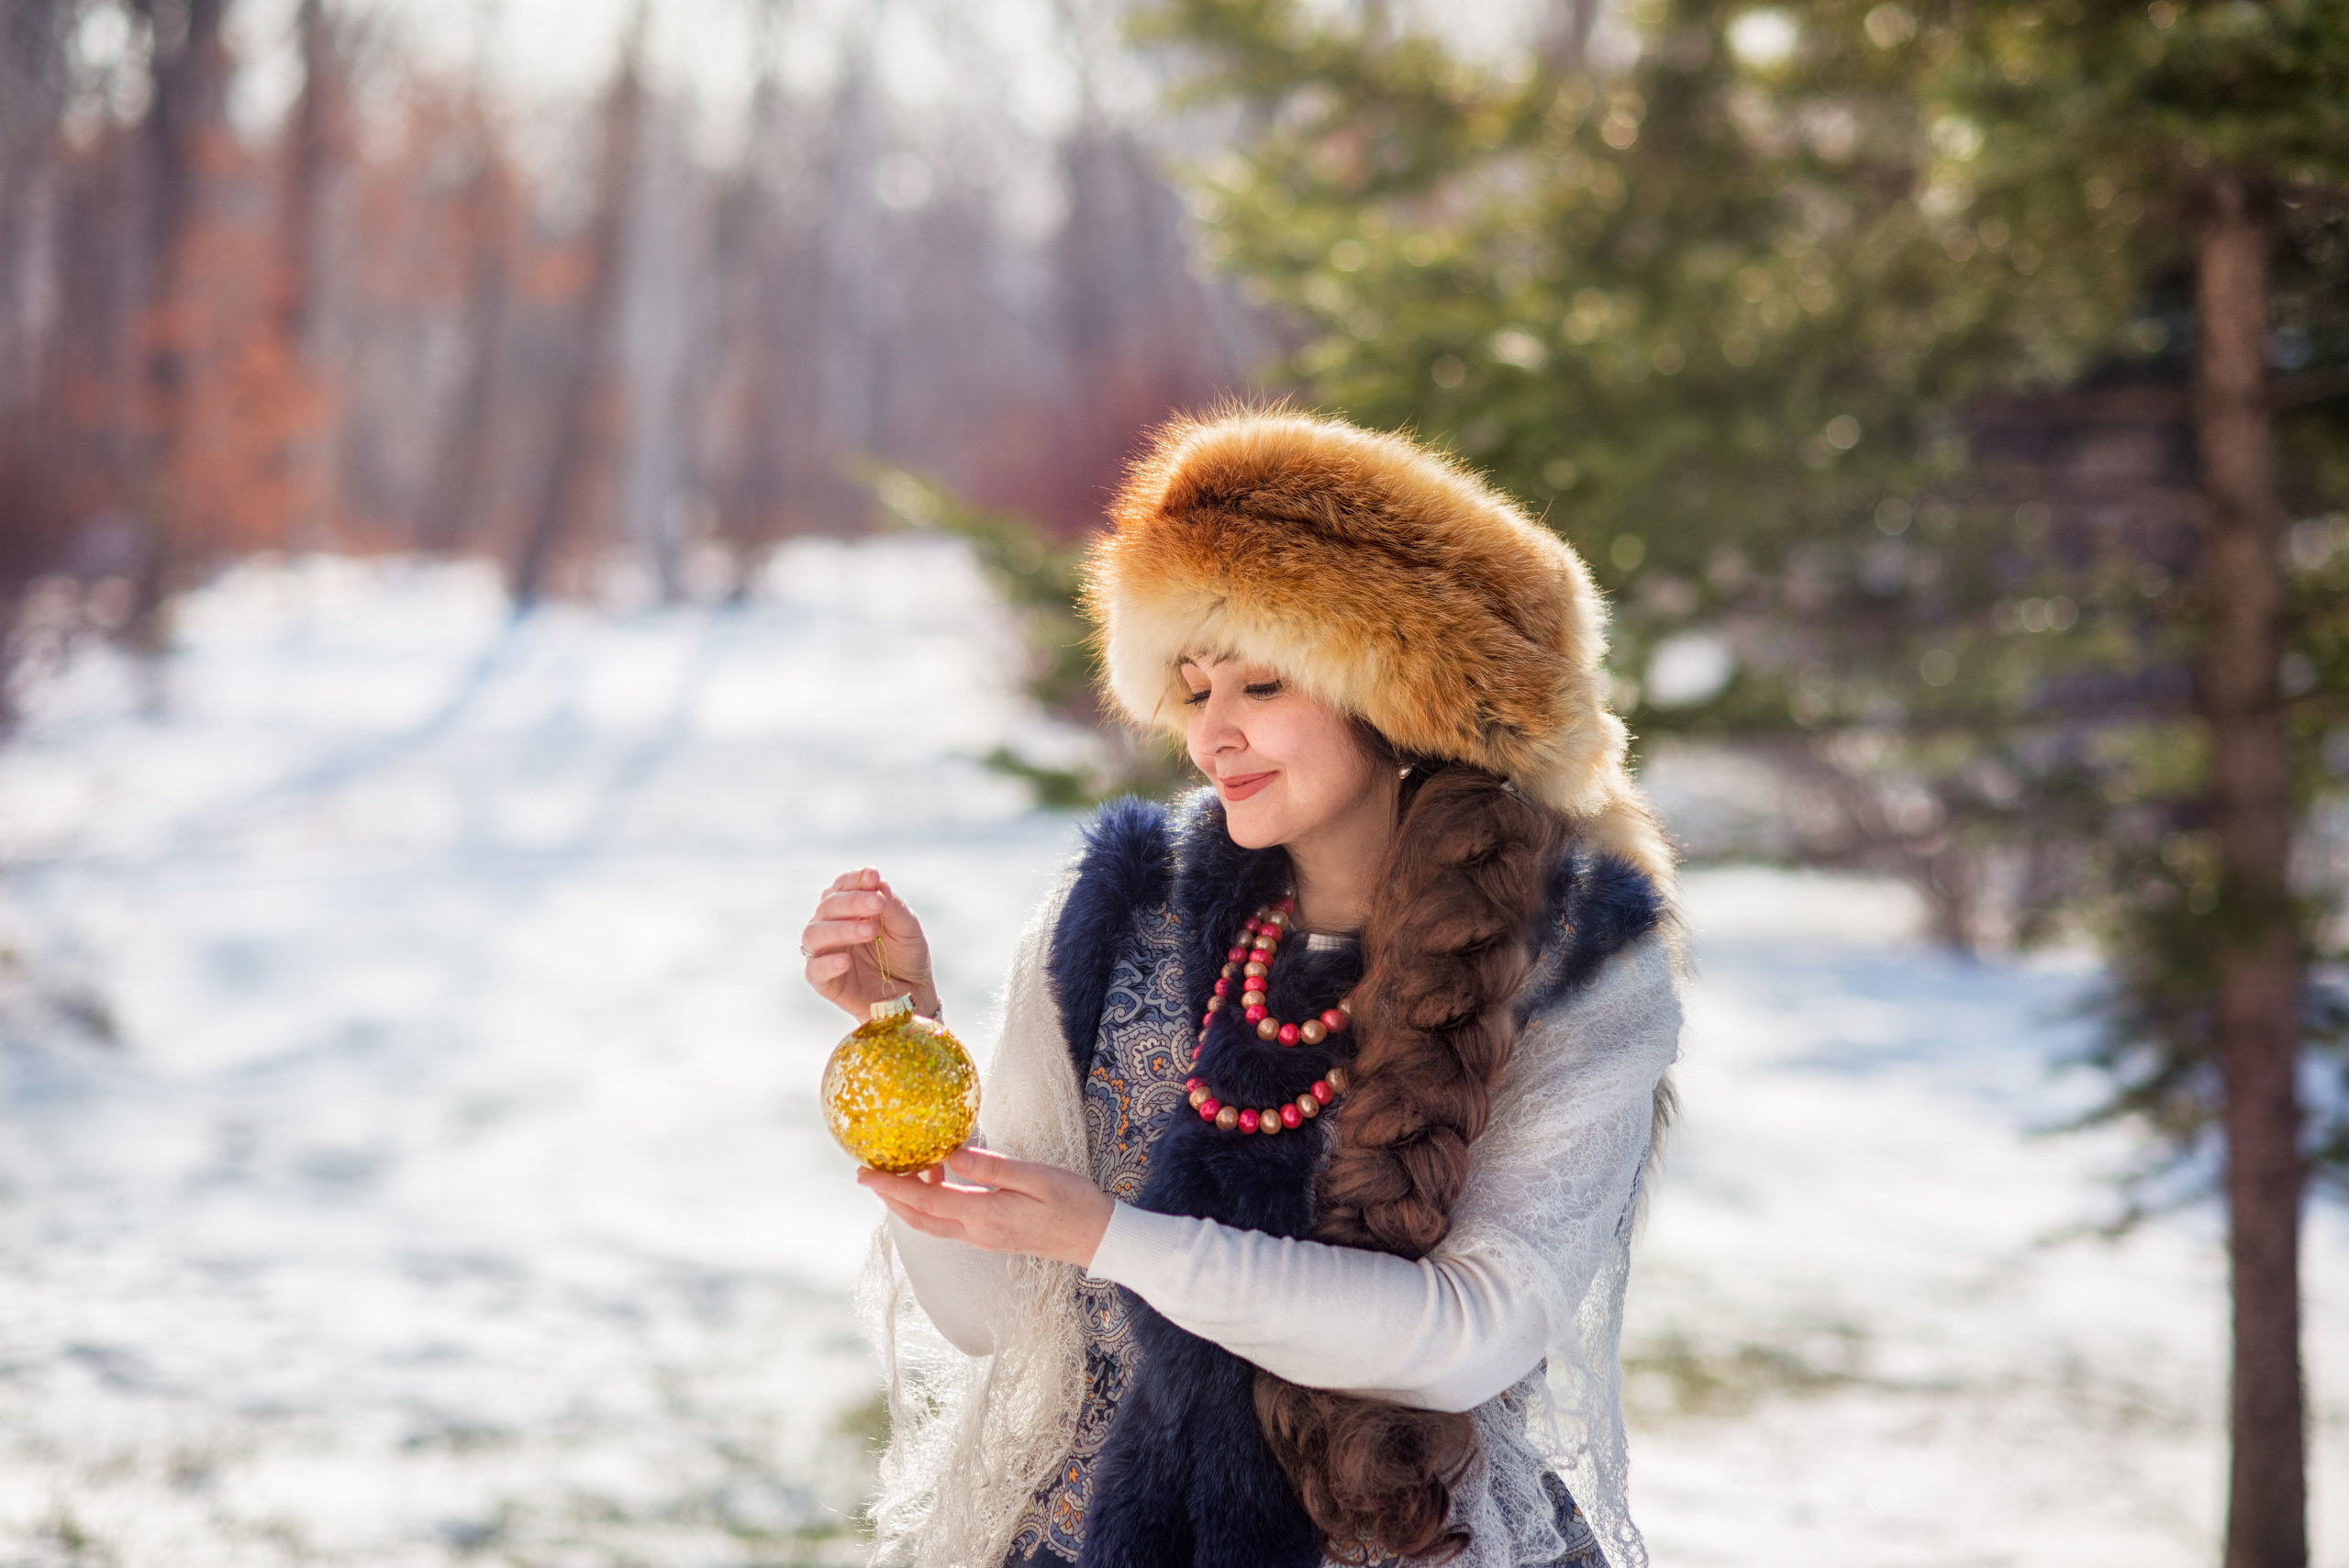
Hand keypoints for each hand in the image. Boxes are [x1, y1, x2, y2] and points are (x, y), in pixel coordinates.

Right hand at [801, 867, 940, 1020]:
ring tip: (870, 931)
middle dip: (853, 902)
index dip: (855, 879)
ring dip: (841, 929)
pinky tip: (846, 961)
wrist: (912, 994)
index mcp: (850, 908)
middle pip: (827, 906)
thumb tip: (877, 881)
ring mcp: (824, 952)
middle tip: (877, 904)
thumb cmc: (906, 956)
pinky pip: (814, 969)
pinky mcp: (823, 981)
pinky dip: (827, 963)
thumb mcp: (907, 928)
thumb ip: (892, 906)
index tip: (873, 876)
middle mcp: (831, 926)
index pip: (842, 886)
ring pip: (814, 933)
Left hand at [858, 1146, 1113, 1270]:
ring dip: (909, 1202)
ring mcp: (983, 1238)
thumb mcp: (1034, 1176)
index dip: (890, 1187)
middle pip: (918, 1218)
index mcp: (983, 1216)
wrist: (1098, 1238)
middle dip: (889, 1196)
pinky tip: (938, 1183)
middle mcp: (976, 1232)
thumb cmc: (1072, 1203)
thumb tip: (949, 1155)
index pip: (924, 1202)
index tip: (863, 1172)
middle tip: (865, 1173)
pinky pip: (949, 1222)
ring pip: (931, 1222)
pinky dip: (931, 1205)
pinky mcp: (991, 1236)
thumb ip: (989, 1167)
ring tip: (899, 1173)